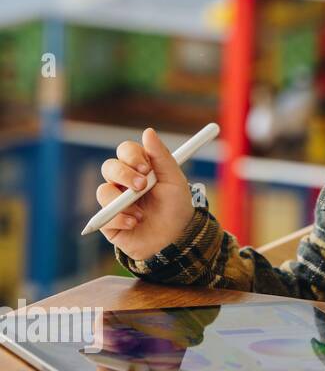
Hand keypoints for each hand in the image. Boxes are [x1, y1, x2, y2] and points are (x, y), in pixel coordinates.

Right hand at [96, 127, 195, 260]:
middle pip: (109, 166)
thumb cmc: (176, 207)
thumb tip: (148, 132)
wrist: (176, 239)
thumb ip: (162, 157)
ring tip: (142, 212)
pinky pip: (103, 214)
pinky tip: (135, 223)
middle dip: (124, 174)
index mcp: (140, 169)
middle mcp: (123, 182)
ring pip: (103, 190)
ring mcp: (114, 201)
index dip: (132, 155)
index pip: (125, 151)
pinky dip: (120, 218)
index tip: (146, 167)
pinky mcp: (108, 220)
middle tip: (142, 186)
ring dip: (124, 201)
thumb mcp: (175, 180)